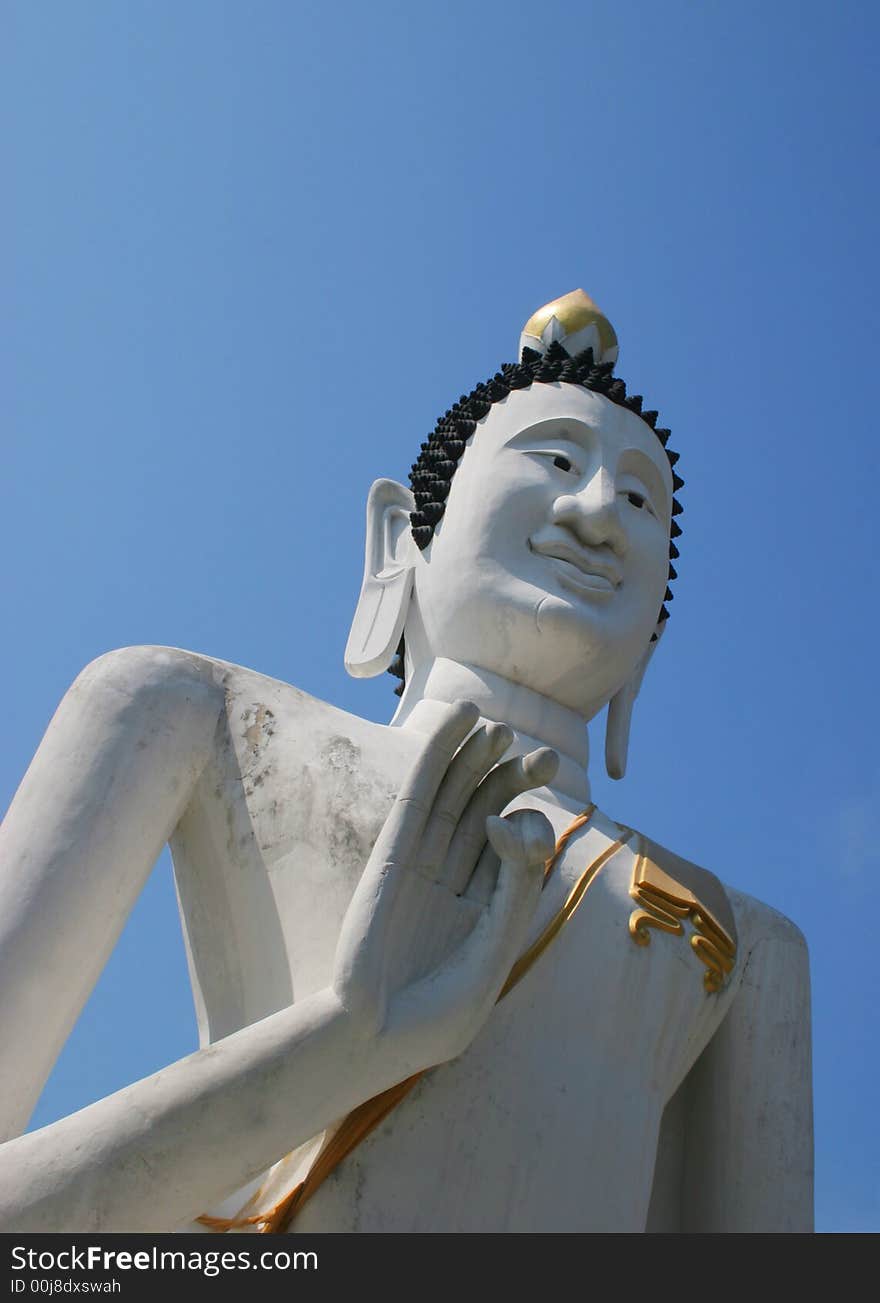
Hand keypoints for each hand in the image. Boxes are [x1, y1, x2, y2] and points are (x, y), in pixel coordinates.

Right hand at [332, 702, 557, 1074]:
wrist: (374, 1041)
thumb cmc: (437, 1015)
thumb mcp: (494, 950)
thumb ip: (514, 885)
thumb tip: (508, 817)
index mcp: (484, 908)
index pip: (516, 848)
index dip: (532, 827)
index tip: (531, 831)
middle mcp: (455, 878)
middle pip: (488, 812)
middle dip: (516, 783)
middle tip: (547, 759)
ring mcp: (423, 862)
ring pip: (455, 795)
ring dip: (478, 757)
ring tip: (501, 727)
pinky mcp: (392, 852)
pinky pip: (418, 792)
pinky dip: (438, 753)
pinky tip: (458, 721)